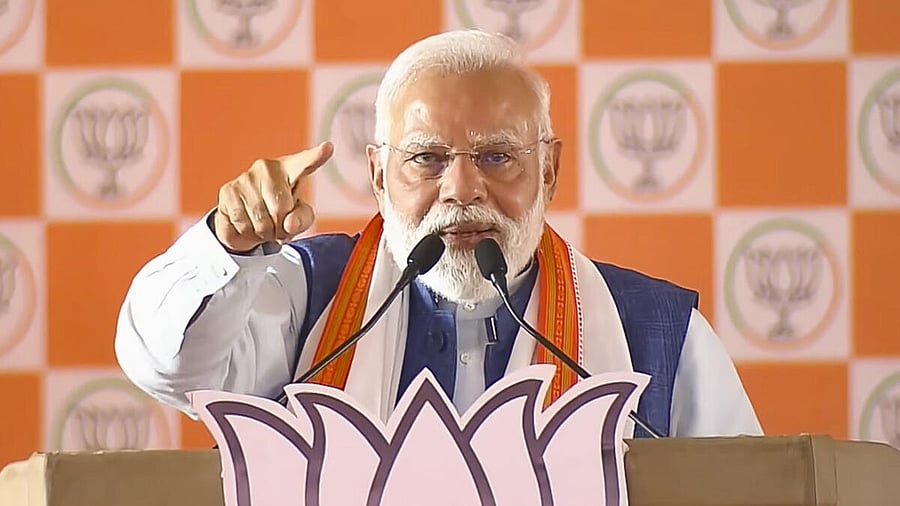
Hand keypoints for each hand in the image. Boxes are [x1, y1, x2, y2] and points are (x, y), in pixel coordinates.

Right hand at [213, 141, 333, 252]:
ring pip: (259, 221)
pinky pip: (240, 224)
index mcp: (291, 169)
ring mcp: (244, 178)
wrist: (247, 218)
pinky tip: (247, 224)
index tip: (327, 148)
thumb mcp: (300, 218)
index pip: (305, 163)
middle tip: (277, 225)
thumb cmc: (280, 212)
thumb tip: (289, 223)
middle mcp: (266, 168)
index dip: (316, 157)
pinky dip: (245, 234)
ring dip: (262, 233)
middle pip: (280, 210)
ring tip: (263, 225)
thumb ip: (302, 220)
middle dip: (279, 228)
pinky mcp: (227, 191)